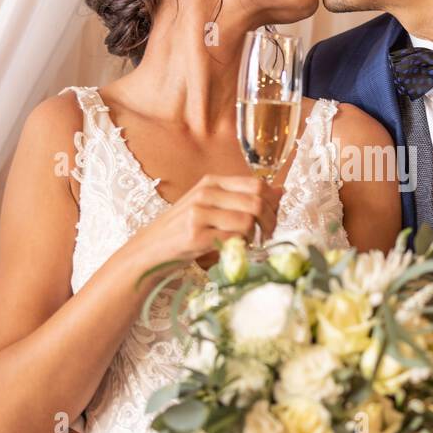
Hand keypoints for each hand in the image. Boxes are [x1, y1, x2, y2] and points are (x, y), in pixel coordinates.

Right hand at [131, 173, 282, 268]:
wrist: (151, 249)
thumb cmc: (185, 229)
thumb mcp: (213, 206)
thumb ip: (243, 197)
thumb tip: (281, 191)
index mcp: (212, 182)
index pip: (257, 184)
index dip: (273, 203)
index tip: (273, 218)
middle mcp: (205, 193)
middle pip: (256, 201)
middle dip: (270, 221)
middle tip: (268, 235)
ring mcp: (199, 213)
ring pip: (247, 220)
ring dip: (256, 236)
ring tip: (250, 244)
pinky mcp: (195, 235)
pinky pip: (233, 239)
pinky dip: (241, 247)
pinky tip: (235, 250)